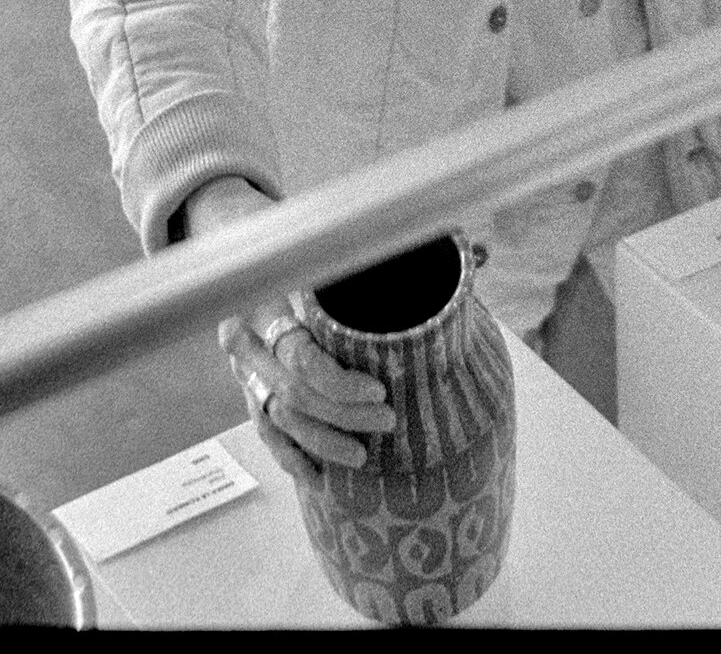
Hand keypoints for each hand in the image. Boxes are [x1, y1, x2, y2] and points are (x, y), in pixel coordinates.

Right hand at [187, 178, 396, 479]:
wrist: (244, 248)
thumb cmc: (304, 244)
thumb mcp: (332, 242)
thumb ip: (388, 251)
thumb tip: (475, 250)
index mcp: (266, 301)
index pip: (301, 358)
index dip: (340, 382)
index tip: (380, 387)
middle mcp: (248, 338)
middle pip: (293, 393)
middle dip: (342, 414)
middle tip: (387, 419)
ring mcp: (245, 368)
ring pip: (280, 417)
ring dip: (322, 441)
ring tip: (363, 456)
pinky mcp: (249, 389)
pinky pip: (266, 431)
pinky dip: (291, 456)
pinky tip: (318, 477)